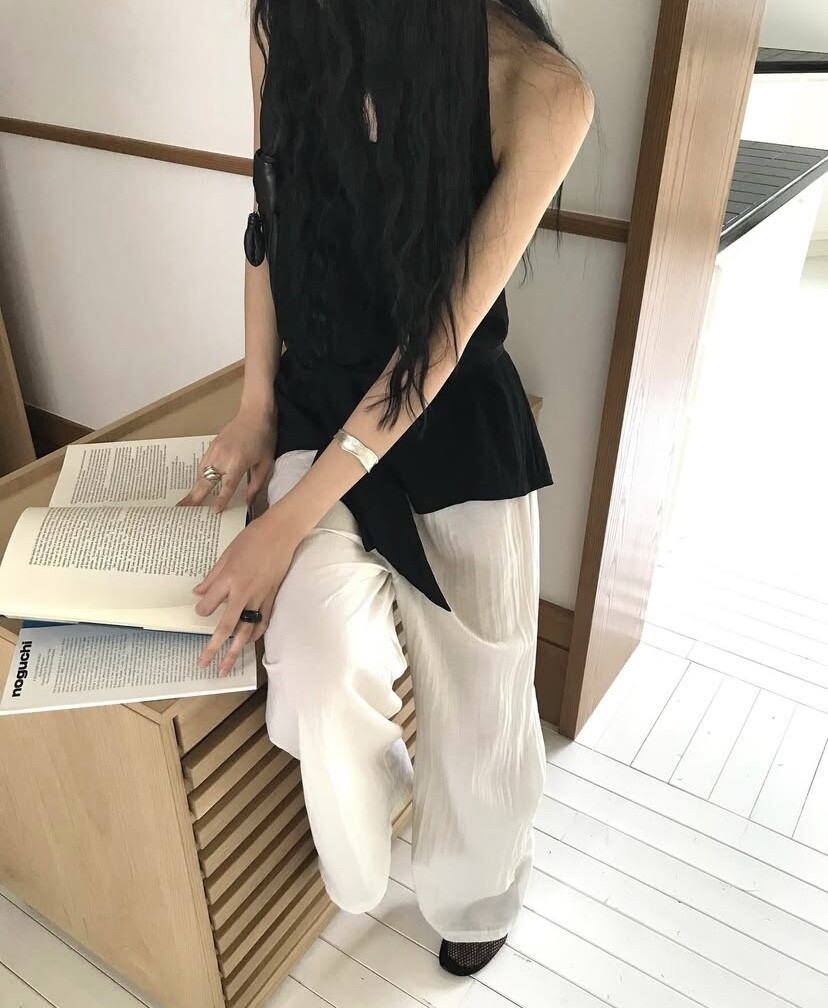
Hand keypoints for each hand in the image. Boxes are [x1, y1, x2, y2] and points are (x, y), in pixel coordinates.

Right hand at [178, 404, 276, 511]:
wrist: (255, 413)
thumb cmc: (264, 438)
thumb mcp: (266, 463)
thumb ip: (256, 484)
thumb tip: (248, 502)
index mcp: (238, 462)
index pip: (227, 486)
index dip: (220, 500)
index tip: (213, 512)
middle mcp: (223, 457)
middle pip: (205, 481)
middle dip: (194, 497)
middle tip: (182, 510)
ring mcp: (215, 450)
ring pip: (201, 473)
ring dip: (194, 487)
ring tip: (187, 502)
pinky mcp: (211, 445)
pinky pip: (202, 465)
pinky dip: (199, 476)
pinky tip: (198, 485)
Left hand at [193, 506, 300, 674]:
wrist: (282, 532)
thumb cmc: (253, 538)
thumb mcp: (226, 554)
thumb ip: (212, 576)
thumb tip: (198, 592)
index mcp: (229, 579)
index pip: (209, 604)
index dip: (201, 610)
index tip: (200, 610)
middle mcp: (244, 592)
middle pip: (226, 626)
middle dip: (213, 647)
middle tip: (203, 663)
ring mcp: (260, 597)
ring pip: (246, 630)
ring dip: (235, 650)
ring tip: (227, 666)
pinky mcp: (272, 597)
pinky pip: (263, 621)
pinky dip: (255, 635)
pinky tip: (248, 643)